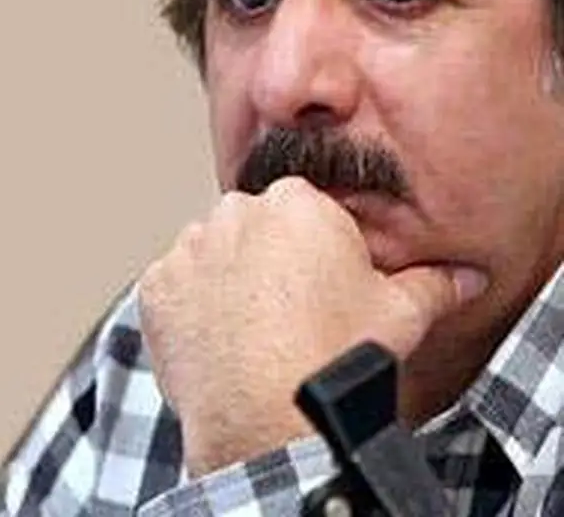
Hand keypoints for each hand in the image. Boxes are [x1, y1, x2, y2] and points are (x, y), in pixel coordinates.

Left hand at [137, 176, 487, 476]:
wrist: (270, 415)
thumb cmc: (334, 358)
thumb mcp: (400, 315)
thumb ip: (433, 284)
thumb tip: (464, 277)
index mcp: (296, 204)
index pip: (306, 210)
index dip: (320, 249)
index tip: (327, 285)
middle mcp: (235, 213)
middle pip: (255, 227)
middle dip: (270, 259)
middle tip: (293, 312)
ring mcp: (188, 249)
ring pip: (211, 255)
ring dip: (227, 282)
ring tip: (255, 334)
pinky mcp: (156, 288)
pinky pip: (173, 290)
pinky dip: (190, 311)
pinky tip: (219, 343)